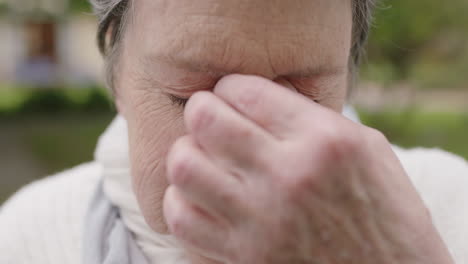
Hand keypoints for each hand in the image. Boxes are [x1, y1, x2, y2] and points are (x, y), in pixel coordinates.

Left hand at [163, 74, 452, 263]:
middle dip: (200, 111)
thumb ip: (312, 118)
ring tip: (202, 158)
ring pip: (184, 166)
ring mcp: (261, 220)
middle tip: (208, 119)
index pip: (245, 91)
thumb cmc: (386, 212)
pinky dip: (181, 201)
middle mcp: (288, 175)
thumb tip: (257, 99)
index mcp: (323, 141)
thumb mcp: (368, 150)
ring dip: (186, 154)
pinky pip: (181, 218)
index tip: (230, 97)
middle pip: (205, 120)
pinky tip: (201, 197)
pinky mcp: (243, 257)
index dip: (228, 88)